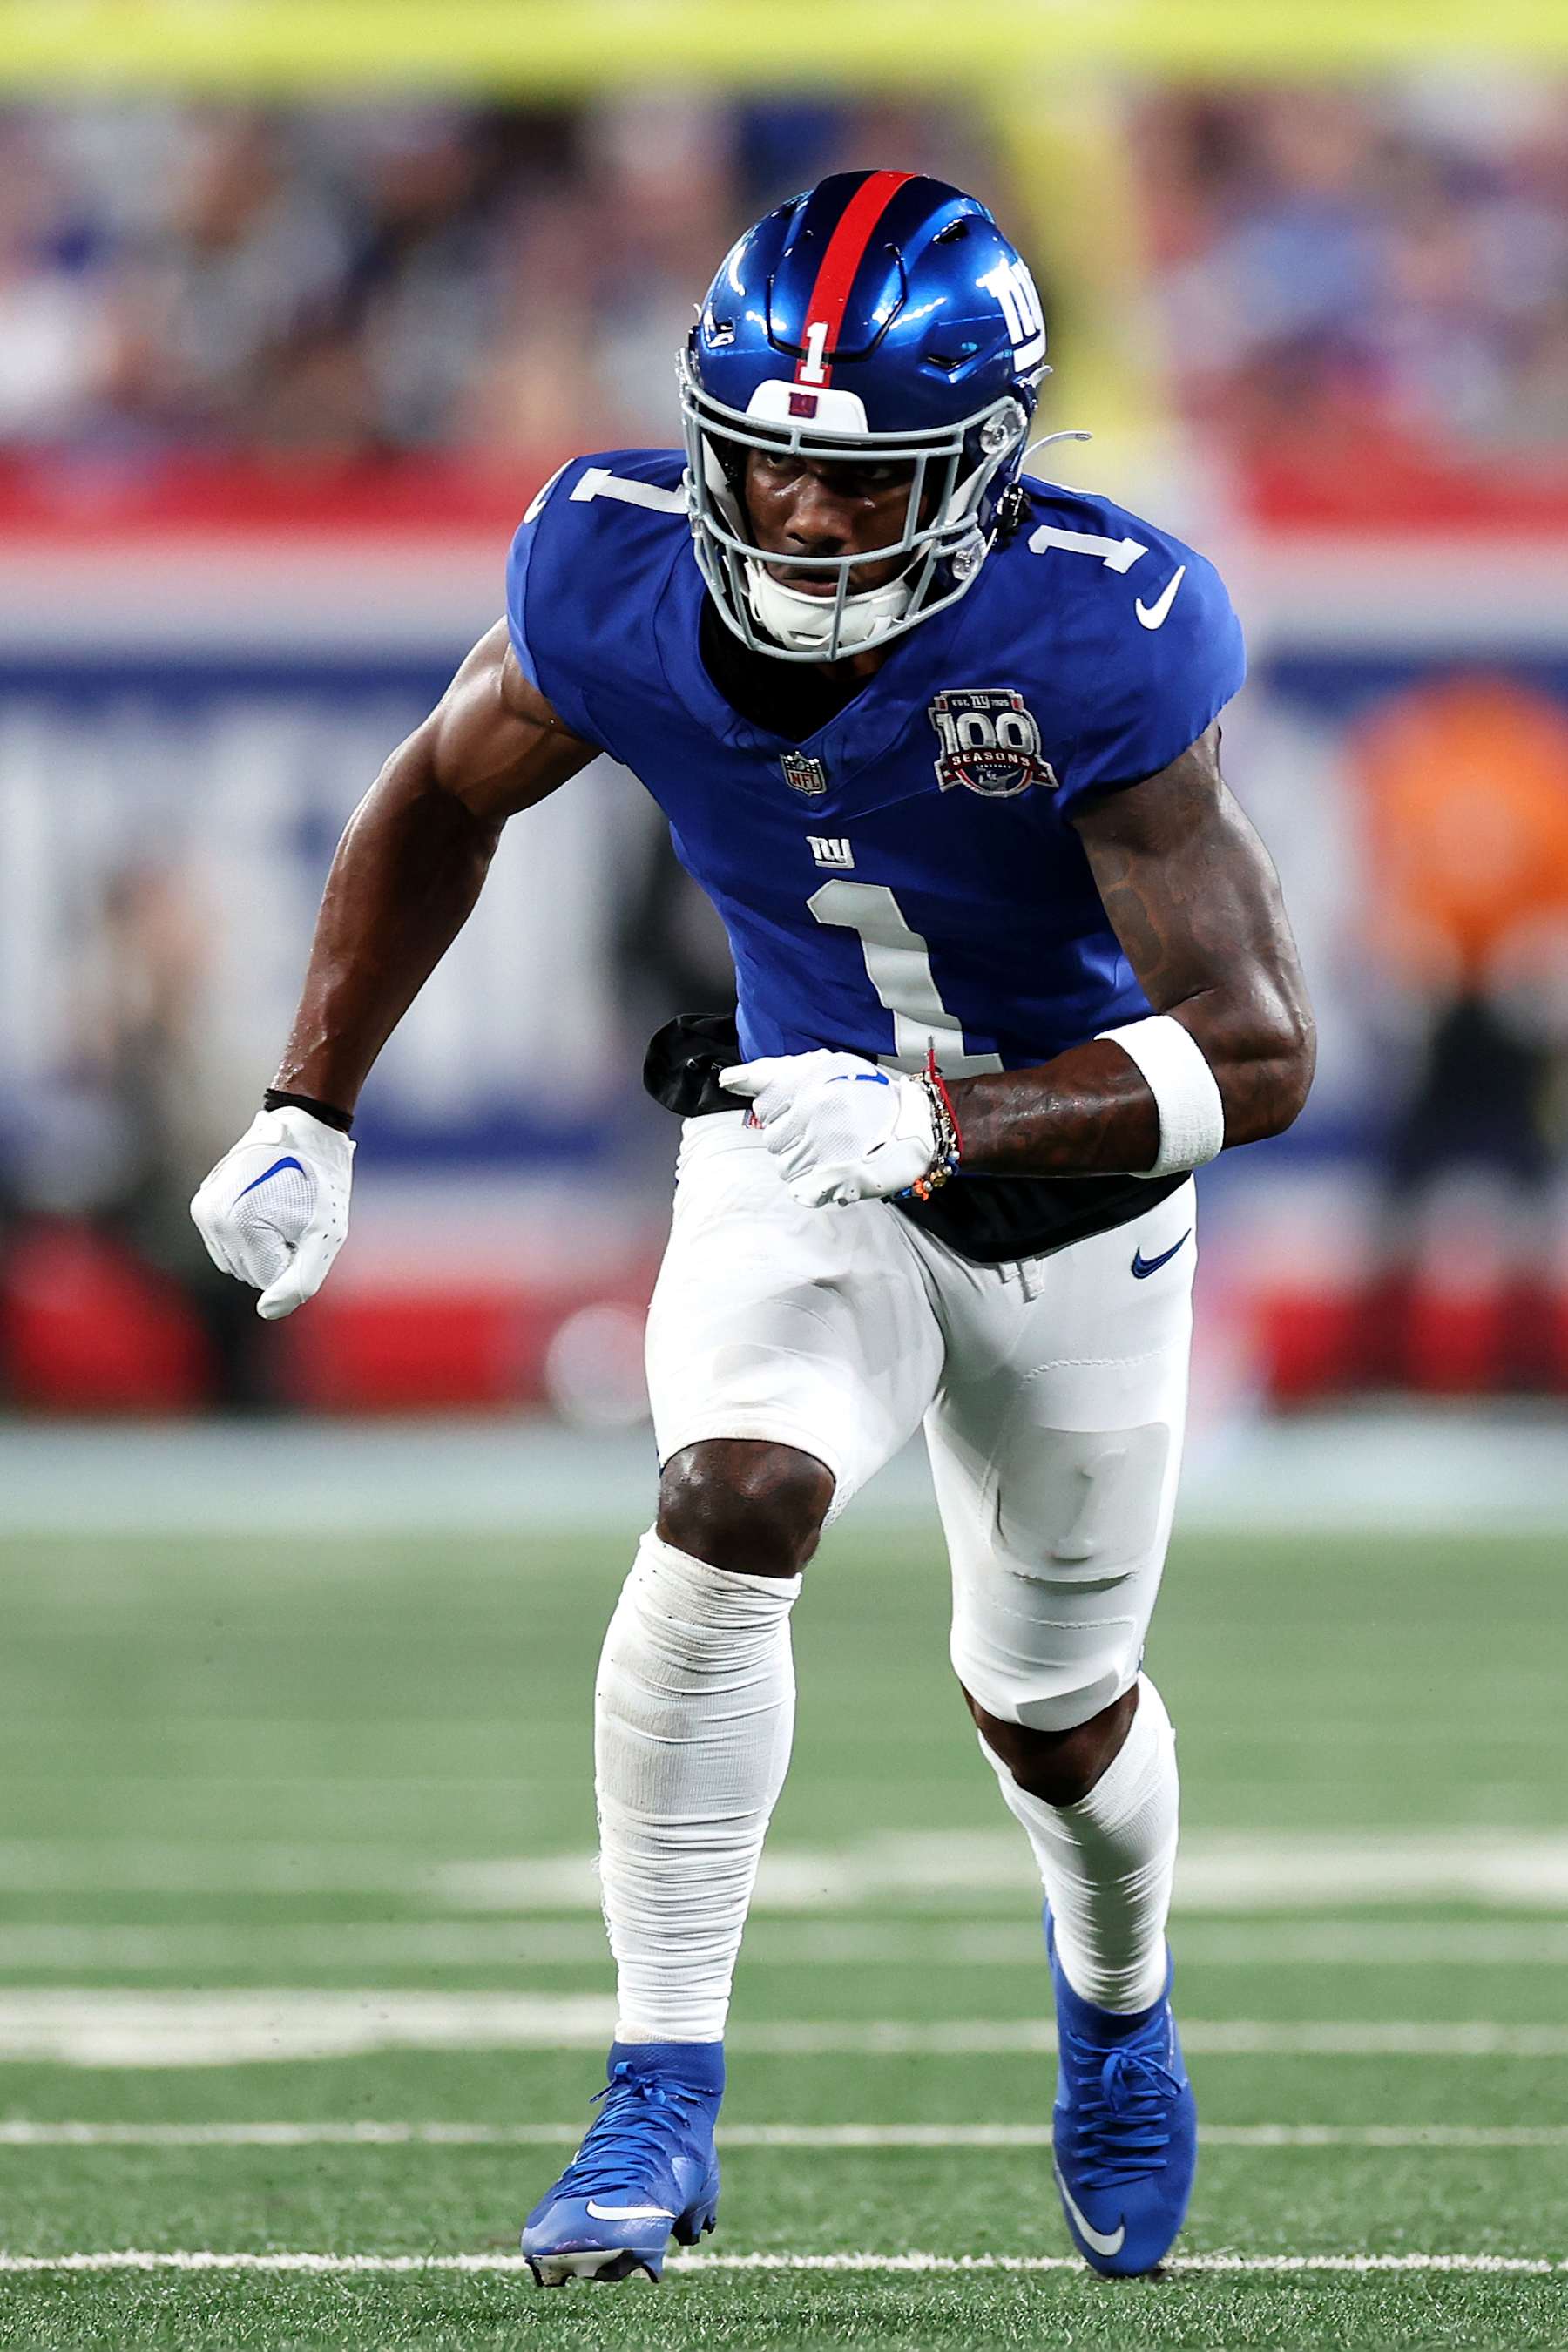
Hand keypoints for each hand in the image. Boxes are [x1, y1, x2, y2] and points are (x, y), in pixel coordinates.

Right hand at [190, 1106, 354, 1319]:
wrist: (304, 1128)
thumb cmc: (321, 1181)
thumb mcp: (325, 1234)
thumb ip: (301, 1280)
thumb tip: (267, 1312)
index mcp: (238, 1226)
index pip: (268, 1281)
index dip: (296, 1258)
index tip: (304, 1225)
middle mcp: (211, 1219)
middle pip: (250, 1273)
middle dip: (278, 1253)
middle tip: (295, 1214)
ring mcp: (203, 1210)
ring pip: (237, 1261)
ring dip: (263, 1246)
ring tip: (281, 1208)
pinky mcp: (203, 1203)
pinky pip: (228, 1243)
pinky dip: (249, 1235)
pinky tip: (266, 1204)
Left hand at [721, 1051, 937, 1207]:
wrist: (914, 1126)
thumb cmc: (868, 1094)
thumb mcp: (823, 1067)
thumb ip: (771, 1072)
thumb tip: (728, 1080)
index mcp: (808, 1087)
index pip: (764, 1105)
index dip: (783, 1109)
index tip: (806, 1108)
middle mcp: (811, 1116)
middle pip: (772, 1139)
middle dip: (791, 1135)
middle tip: (825, 1128)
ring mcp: (820, 1150)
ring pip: (783, 1165)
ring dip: (802, 1160)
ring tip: (832, 1149)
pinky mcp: (831, 1181)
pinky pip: (797, 1190)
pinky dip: (809, 1185)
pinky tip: (829, 1171)